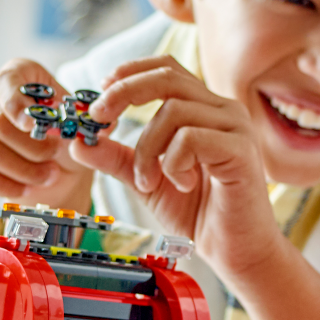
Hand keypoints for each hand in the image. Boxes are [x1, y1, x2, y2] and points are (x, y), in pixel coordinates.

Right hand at [0, 61, 98, 208]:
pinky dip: (3, 184)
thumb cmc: (65, 136)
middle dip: (30, 147)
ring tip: (47, 176)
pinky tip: (26, 188)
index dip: (17, 104)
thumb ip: (83, 119)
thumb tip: (91, 119)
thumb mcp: (79, 123)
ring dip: (20, 169)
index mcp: (18, 74)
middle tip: (54, 158)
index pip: (7, 82)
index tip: (33, 125)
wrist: (57, 167)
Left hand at [88, 56, 285, 280]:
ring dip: (147, 149)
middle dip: (125, 93)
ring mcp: (236, 127)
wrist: (235, 250)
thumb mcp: (146, 181)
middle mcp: (223, 110)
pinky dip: (173, 163)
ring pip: (174, 111)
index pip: (166, 69)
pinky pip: (191, 138)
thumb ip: (117, 159)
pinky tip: (182, 184)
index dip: (131, 73)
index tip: (101, 92)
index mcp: (204, 110)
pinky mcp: (241, 150)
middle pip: (167, 77)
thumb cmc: (199, 212)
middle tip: (99, 119)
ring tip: (149, 182)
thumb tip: (78, 141)